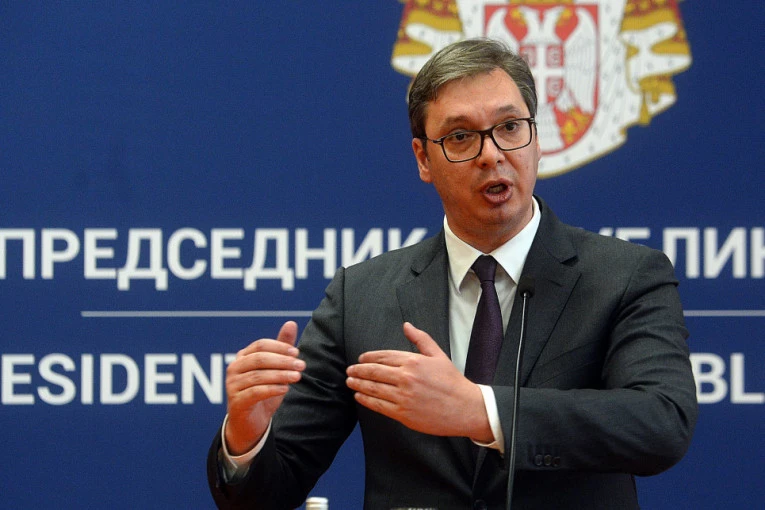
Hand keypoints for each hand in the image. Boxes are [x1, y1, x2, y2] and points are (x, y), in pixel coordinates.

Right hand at [224, 321, 304, 454]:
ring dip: (281, 375)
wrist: (250, 423)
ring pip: (259, 375)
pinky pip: (255, 392)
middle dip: (283, 361)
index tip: (297, 352)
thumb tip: (291, 323)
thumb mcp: (275, 369)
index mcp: (243, 357)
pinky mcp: (236, 401)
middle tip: (301, 365)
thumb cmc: (263, 392)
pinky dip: (272, 389)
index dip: (280, 347)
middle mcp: (234, 368)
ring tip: (297, 377)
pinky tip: (285, 389)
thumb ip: (282, 348)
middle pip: (260, 359)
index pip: (261, 345)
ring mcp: (233, 385)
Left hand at [346, 322, 491, 440]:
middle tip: (349, 371)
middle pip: (374, 372)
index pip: (384, 357)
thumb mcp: (438, 355)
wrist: (465, 408)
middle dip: (358, 371)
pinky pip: (379, 405)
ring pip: (373, 389)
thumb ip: (420, 339)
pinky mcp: (403, 414)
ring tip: (350, 382)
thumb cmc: (452, 381)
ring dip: (358, 384)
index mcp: (413, 361)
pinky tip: (359, 396)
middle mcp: (406, 377)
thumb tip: (406, 325)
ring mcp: (403, 396)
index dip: (369, 357)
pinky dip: (366, 400)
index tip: (360, 359)